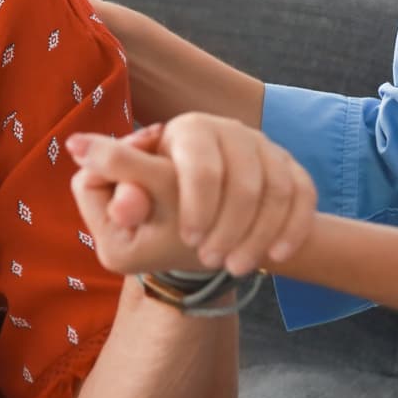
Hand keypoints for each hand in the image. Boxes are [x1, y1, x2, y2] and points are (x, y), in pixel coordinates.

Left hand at [68, 114, 315, 275]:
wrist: (190, 220)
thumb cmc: (149, 208)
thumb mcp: (120, 201)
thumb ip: (105, 184)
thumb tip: (93, 169)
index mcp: (185, 131)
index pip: (201, 166)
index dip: (199, 205)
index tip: (189, 239)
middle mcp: (229, 131)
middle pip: (244, 183)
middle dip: (229, 227)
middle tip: (209, 259)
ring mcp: (264, 149)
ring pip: (276, 193)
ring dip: (258, 236)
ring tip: (233, 267)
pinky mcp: (289, 169)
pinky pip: (303, 197)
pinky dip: (292, 229)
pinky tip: (276, 257)